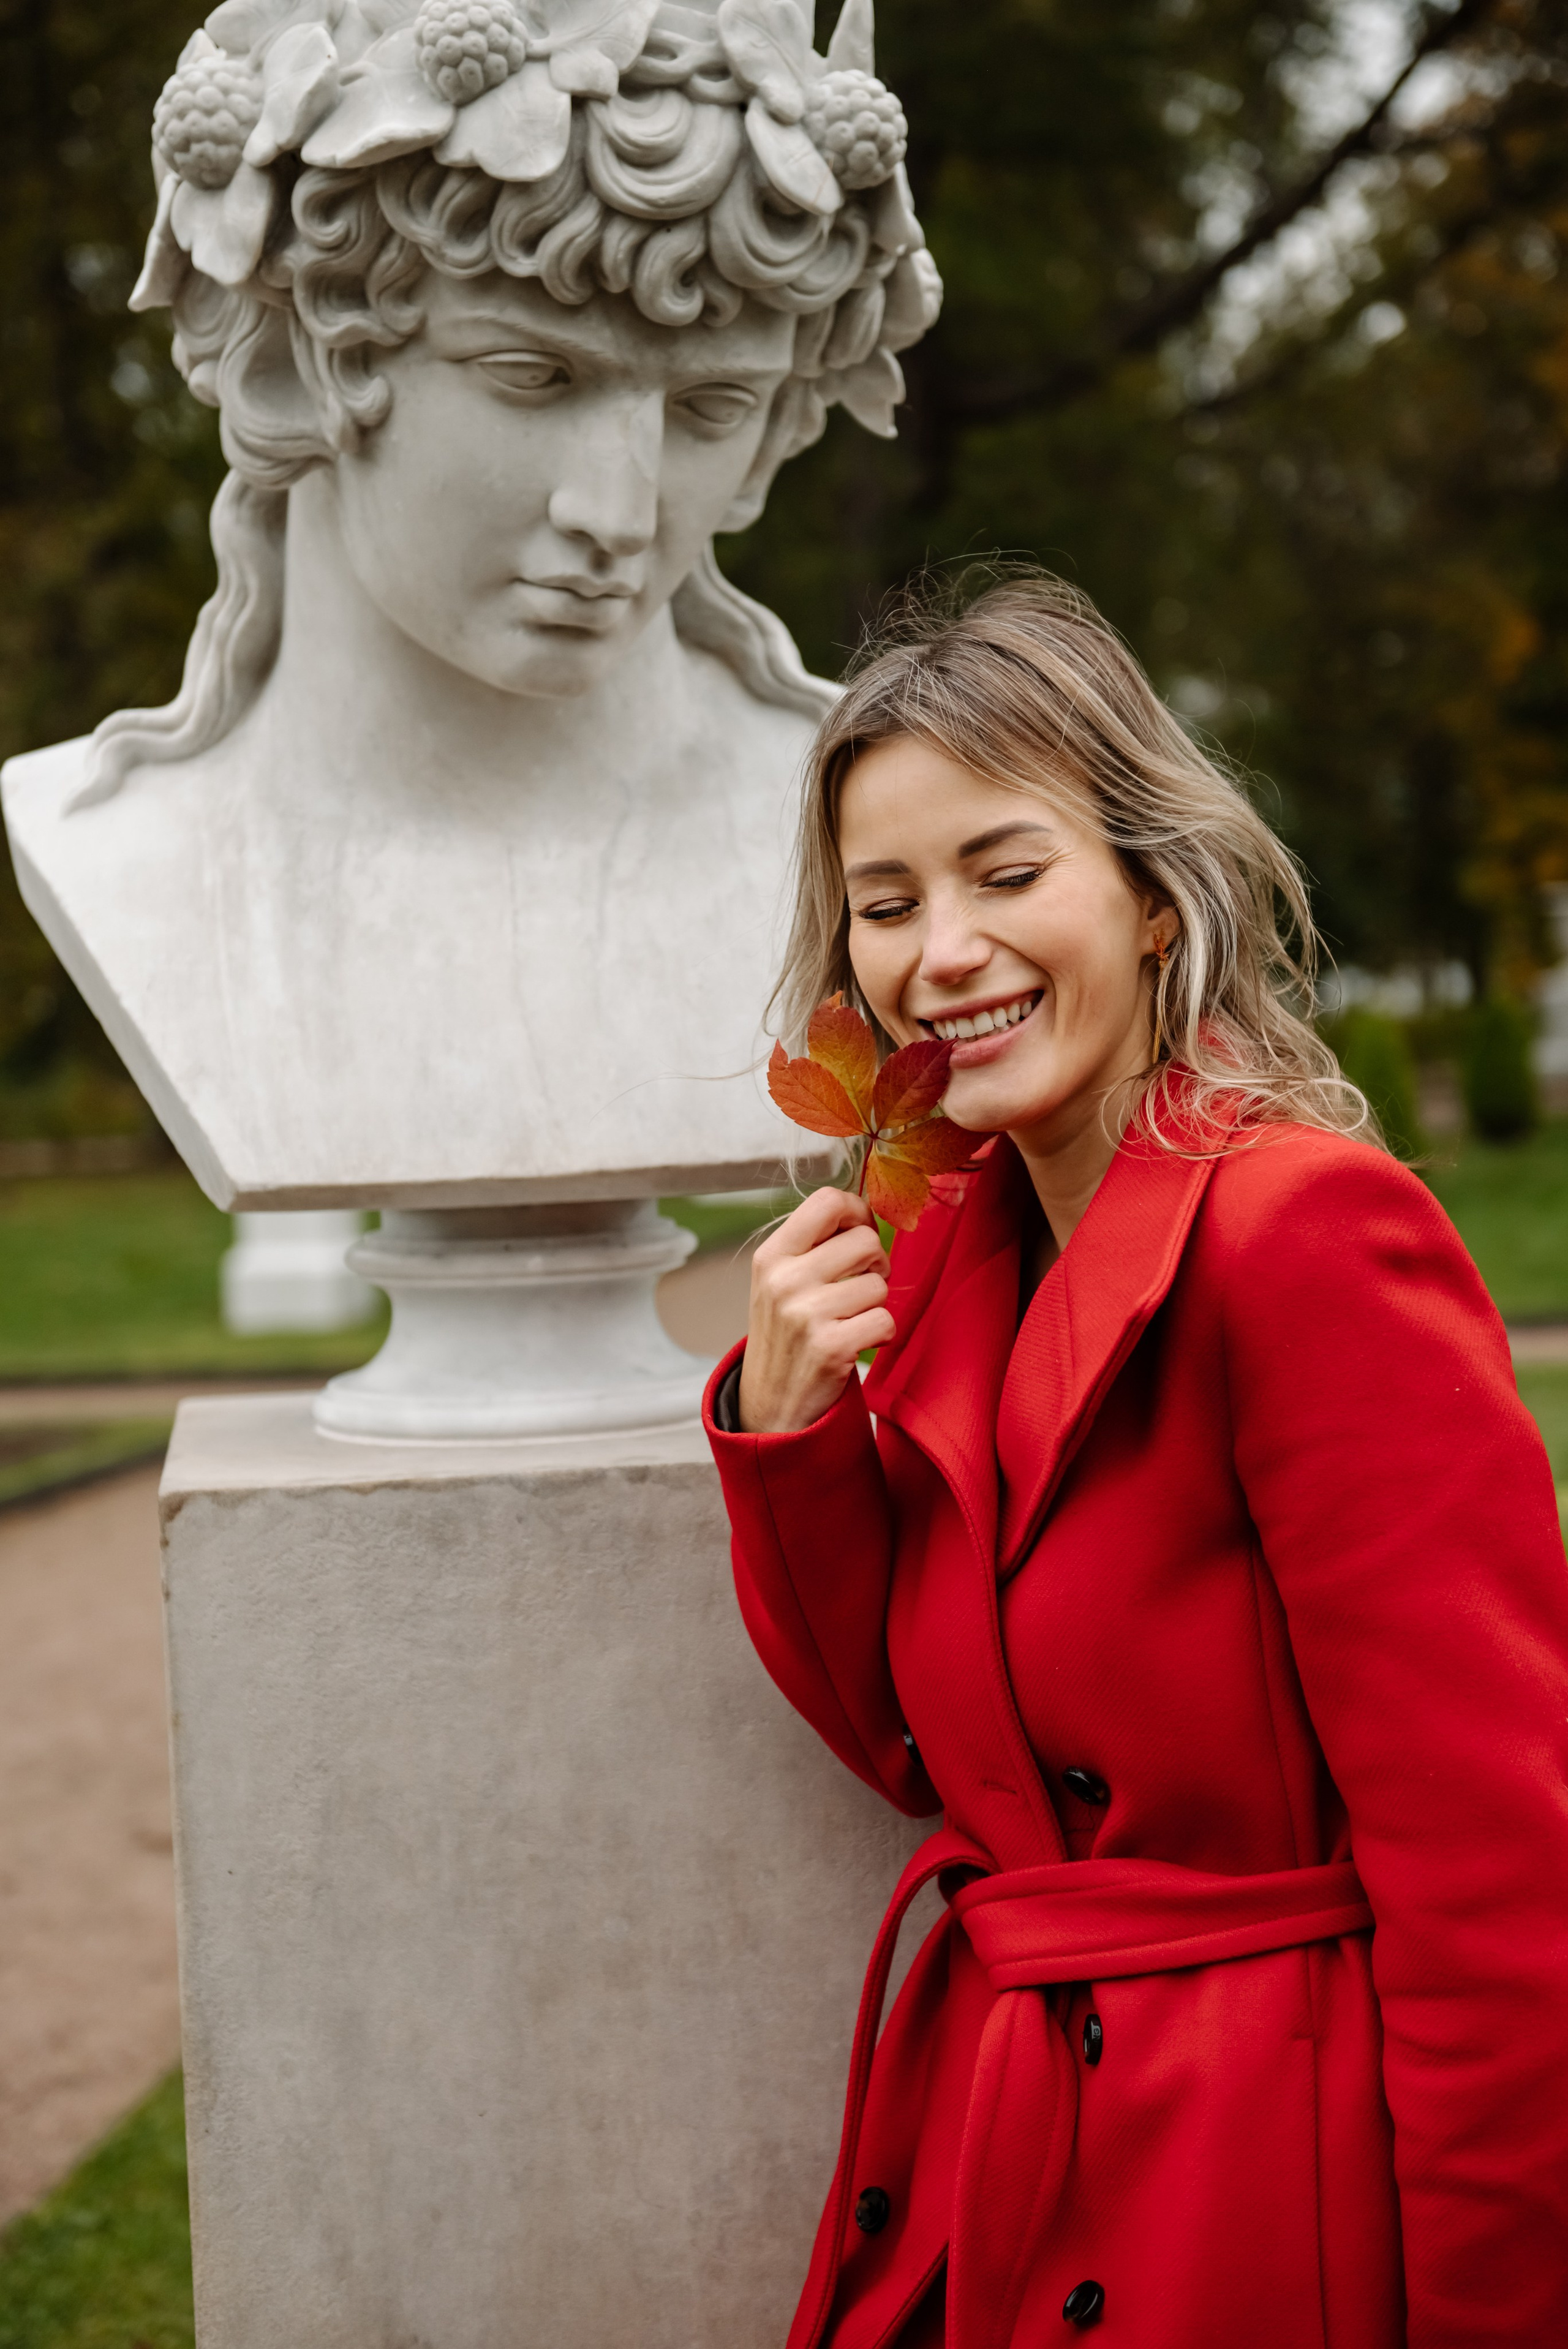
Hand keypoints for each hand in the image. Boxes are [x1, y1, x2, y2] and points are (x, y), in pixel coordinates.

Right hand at [738, 1188, 893, 1433]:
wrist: (770, 1406)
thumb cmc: (785, 1335)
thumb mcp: (780, 1282)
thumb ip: (814, 1246)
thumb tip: (866, 1211)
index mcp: (772, 1256)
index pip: (827, 1201)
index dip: (858, 1211)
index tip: (860, 1232)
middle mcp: (785, 1280)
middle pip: (865, 1240)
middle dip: (876, 1262)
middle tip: (862, 1284)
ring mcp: (805, 1314)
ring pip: (879, 1284)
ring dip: (876, 1303)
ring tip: (851, 1319)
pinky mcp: (830, 1347)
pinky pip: (885, 1320)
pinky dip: (881, 1334)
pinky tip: (857, 1343)